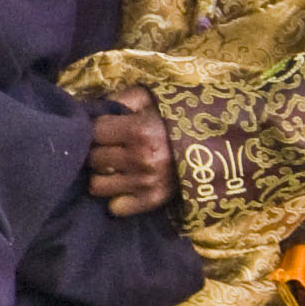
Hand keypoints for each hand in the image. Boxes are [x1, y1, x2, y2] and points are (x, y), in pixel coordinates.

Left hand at [85, 88, 175, 217]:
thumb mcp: (150, 98)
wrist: (211, 144)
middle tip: (111, 148)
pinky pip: (115, 207)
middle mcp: (142, 159)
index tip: (106, 129)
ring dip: (104, 176)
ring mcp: (146, 183)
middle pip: (93, 159)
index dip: (97, 129)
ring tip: (116, 167)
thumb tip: (93, 108)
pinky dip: (118, 197)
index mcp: (139, 130)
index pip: (94, 132)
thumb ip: (121, 99)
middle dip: (99, 152)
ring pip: (97, 185)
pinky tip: (126, 185)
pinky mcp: (152, 200)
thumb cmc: (173, 118)